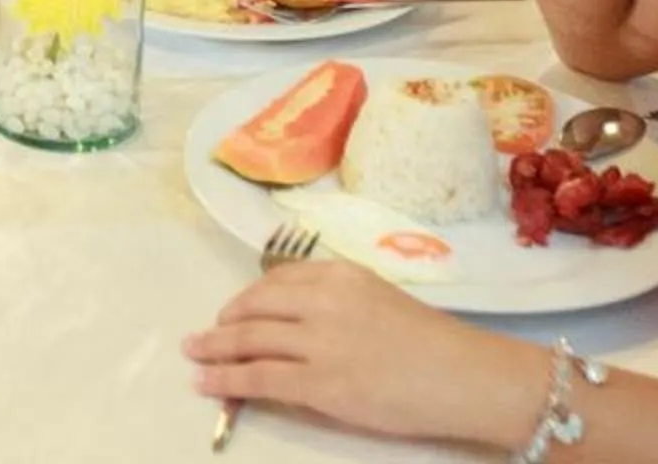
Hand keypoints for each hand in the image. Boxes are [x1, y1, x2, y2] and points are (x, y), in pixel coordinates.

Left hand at [186, 258, 544, 447]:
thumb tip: (300, 320)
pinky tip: (207, 382)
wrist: (464, 376)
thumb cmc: (434, 344)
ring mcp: (317, 341)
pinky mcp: (318, 382)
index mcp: (341, 275)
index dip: (249, 297)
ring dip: (214, 348)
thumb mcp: (381, 300)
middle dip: (224, 321)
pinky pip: (257, 377)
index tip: (236, 309)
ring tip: (194, 354)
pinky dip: (225, 379)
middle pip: (256, 307)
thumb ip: (340, 302)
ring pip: (248, 340)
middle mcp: (322, 300)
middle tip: (204, 332)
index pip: (279, 279)